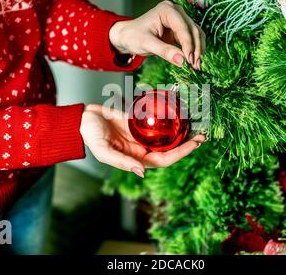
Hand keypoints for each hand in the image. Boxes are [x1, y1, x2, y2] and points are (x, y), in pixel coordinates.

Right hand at [80, 104, 205, 177]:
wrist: (83, 119)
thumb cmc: (90, 136)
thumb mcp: (104, 151)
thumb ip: (123, 162)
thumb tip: (142, 173)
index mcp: (137, 158)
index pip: (165, 159)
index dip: (182, 153)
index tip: (196, 143)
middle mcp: (143, 148)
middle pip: (170, 148)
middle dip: (187, 143)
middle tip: (203, 134)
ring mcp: (142, 134)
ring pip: (166, 135)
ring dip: (180, 131)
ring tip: (195, 123)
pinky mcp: (139, 122)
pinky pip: (157, 120)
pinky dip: (168, 118)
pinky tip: (178, 112)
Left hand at [109, 0, 205, 69]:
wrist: (128, 37)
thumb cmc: (133, 36)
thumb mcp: (147, 44)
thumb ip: (164, 51)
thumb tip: (182, 61)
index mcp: (166, 9)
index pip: (183, 27)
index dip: (188, 44)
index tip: (190, 60)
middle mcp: (176, 11)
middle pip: (193, 30)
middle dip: (196, 48)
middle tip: (196, 65)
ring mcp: (180, 20)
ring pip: (196, 34)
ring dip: (198, 50)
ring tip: (197, 66)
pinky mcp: (180, 30)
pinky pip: (192, 39)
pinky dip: (195, 50)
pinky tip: (194, 61)